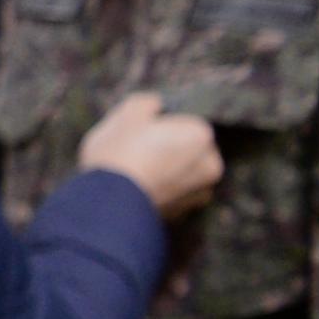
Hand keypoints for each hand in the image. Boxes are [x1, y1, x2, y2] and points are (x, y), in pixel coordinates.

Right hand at [78, 90, 221, 216]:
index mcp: (202, 134)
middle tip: (136, 151)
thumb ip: (147, 103)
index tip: (139, 130)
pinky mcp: (182, 216)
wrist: (107, 205)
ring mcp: (199, 194)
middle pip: (188, 149)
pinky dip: (159, 191)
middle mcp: (211, 165)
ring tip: (133, 173)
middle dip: (168, 149)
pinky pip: (172, 195)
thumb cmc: (119, 153)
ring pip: (181, 174)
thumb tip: (155, 106)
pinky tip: (136, 189)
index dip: (160, 124)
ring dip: (165, 171)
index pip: (185, 121)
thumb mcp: (127, 114)